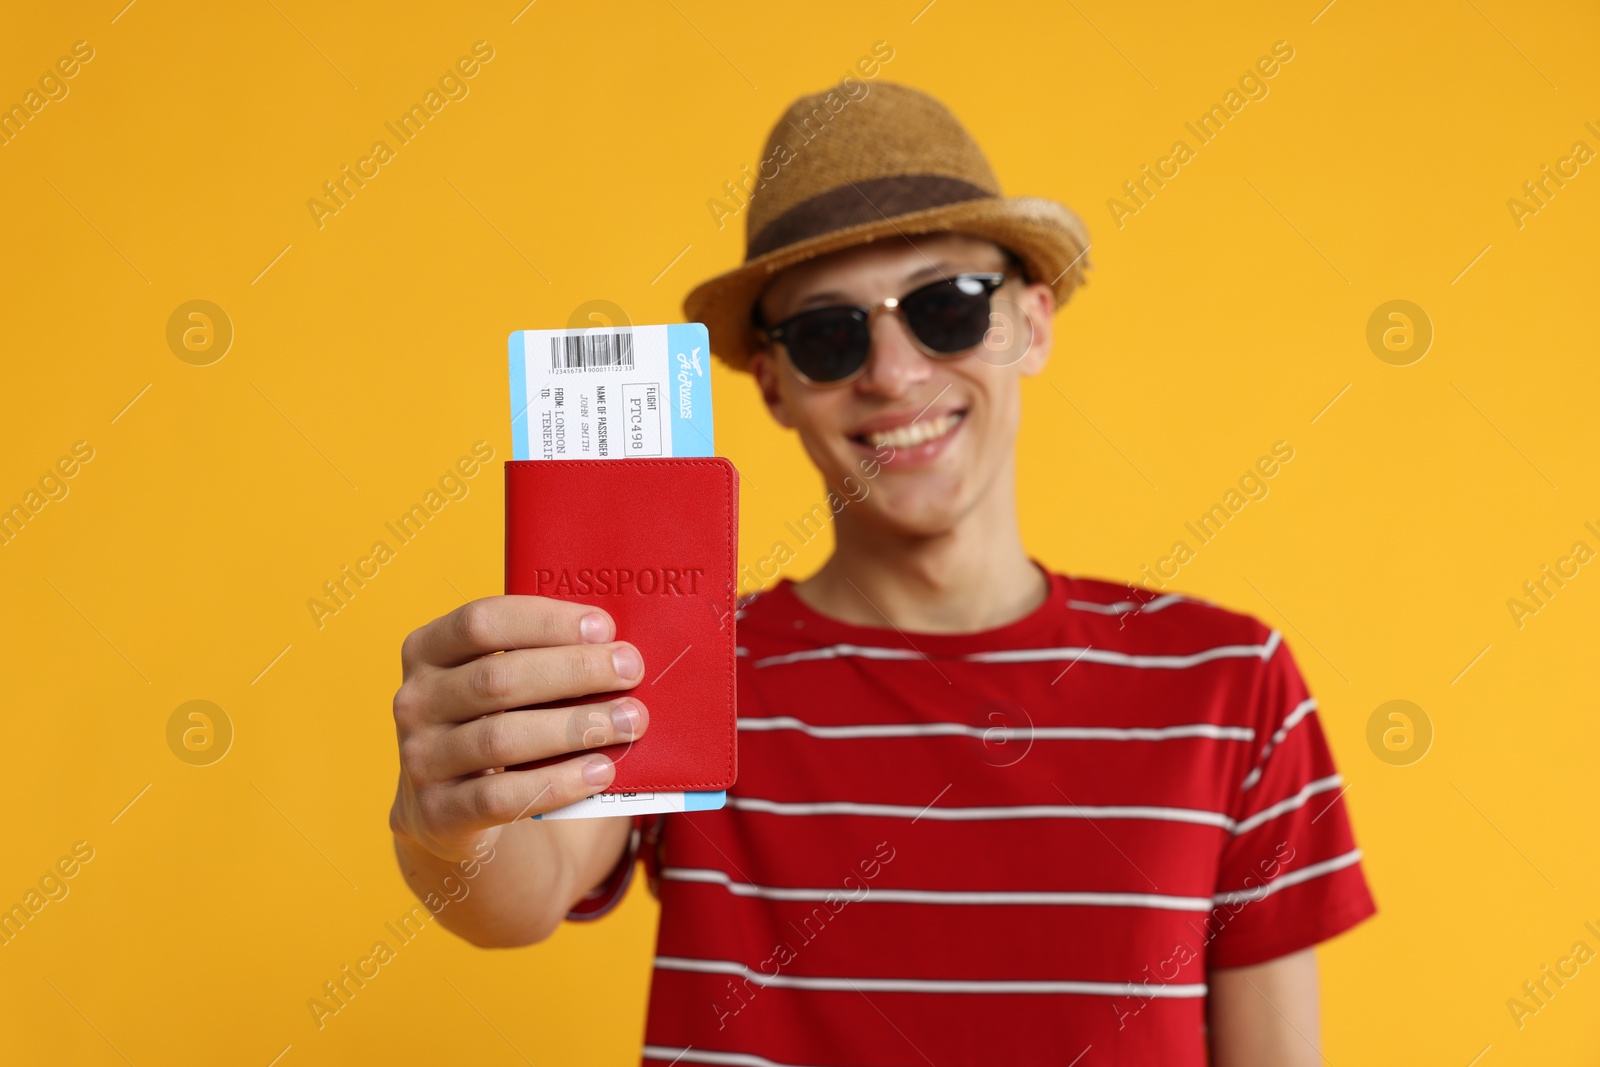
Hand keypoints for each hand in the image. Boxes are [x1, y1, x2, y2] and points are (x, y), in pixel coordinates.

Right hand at [389, 596, 648, 860]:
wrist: (453, 814)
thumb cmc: (498, 724)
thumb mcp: (504, 686)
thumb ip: (542, 660)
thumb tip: (619, 650)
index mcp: (428, 651)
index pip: (481, 622)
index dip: (545, 622)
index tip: (604, 627)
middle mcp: (415, 701)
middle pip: (498, 678)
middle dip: (574, 671)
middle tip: (631, 671)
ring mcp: (420, 760)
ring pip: (501, 738)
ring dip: (575, 727)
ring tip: (630, 722)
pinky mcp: (439, 813)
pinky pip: (501, 797)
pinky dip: (558, 782)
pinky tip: (601, 772)